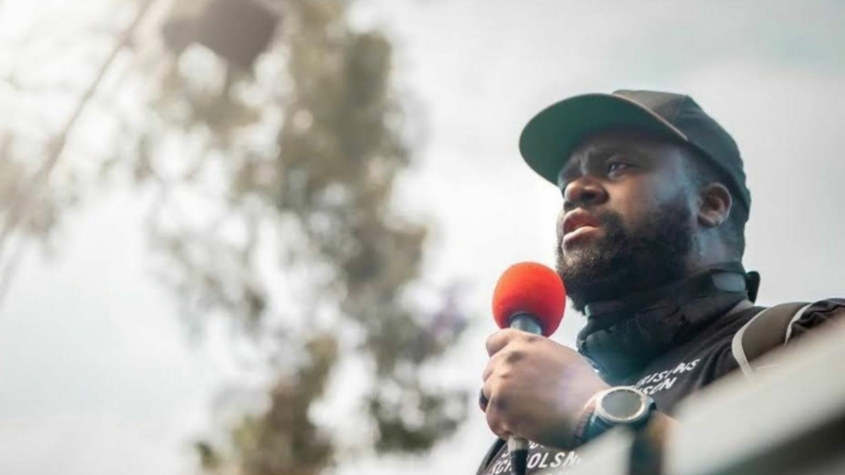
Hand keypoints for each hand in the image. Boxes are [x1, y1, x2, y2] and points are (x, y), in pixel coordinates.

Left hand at [481, 329, 609, 448]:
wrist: (589, 413)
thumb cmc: (582, 388)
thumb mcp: (562, 356)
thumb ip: (537, 354)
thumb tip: (530, 363)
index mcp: (525, 343)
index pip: (494, 342)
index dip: (497, 356)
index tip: (503, 368)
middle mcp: (509, 358)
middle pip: (489, 372)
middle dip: (502, 387)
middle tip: (524, 401)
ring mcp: (501, 382)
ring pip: (488, 396)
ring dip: (503, 408)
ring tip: (526, 417)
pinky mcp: (499, 407)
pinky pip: (492, 419)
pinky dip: (505, 428)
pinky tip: (524, 429)